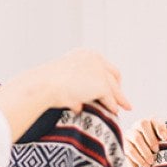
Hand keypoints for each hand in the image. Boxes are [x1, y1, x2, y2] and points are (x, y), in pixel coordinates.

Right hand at [0, 48, 131, 141]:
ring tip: (123, 107)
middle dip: (117, 88)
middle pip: (113, 75)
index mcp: (85, 54)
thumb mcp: (62, 83)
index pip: (103, 66)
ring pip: (113, 88)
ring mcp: (99, 71)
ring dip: (119, 98)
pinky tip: (114, 112)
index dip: (107, 78)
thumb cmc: (45, 86)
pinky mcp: (101, 84)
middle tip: (121, 99)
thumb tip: (78, 104)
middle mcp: (95, 59)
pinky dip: (113, 106)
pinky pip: (110, 99)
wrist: (43, 85)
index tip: (110, 88)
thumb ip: (73, 92)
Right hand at [124, 117, 166, 166]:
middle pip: (143, 124)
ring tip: (151, 161)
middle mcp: (138, 125)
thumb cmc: (157, 152)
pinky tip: (145, 164)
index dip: (160, 127)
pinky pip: (131, 150)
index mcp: (150, 122)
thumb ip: (165, 140)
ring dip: (145, 151)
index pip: (154, 119)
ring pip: (137, 138)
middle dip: (151, 138)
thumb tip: (164, 138)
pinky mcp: (125, 144)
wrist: (145, 164)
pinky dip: (139, 158)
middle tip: (157, 150)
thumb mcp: (164, 145)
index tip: (164, 138)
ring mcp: (130, 133)